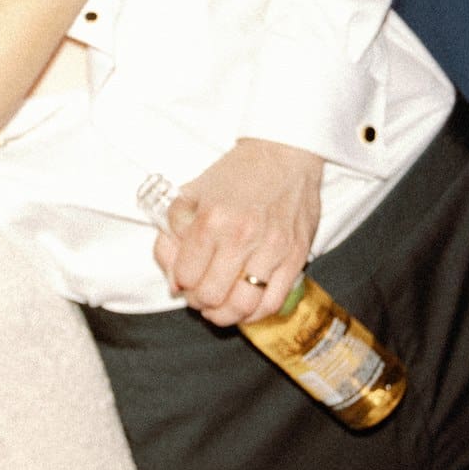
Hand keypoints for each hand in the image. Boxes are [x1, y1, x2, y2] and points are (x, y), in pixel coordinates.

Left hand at [149, 139, 322, 325]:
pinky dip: (255, 314)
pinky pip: (273, 302)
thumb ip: (172, 234)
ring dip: (225, 315)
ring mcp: (272, 249)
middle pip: (211, 296)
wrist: (283, 154)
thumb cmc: (235, 174)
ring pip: (242, 306)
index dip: (180, 283)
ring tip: (219, 308)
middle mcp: (241, 237)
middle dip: (199, 301)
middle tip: (200, 295)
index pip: (186, 276)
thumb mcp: (191, 193)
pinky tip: (245, 306)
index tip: (184, 278)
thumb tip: (174, 281)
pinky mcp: (296, 257)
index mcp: (211, 220)